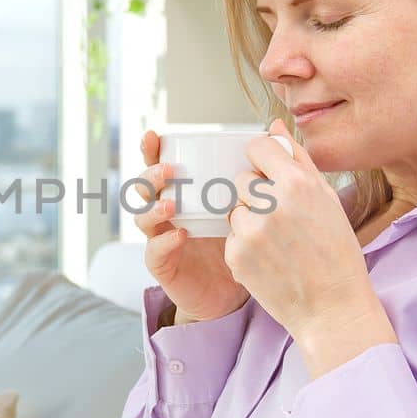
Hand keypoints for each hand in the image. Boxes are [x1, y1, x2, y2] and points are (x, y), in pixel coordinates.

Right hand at [132, 129, 248, 323]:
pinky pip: (154, 252)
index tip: (155, 135)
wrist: (237, 289)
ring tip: (171, 204)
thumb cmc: (243, 239)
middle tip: (169, 171)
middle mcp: (167, 213)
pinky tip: (181, 235)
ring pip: (142, 219)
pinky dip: (164, 242)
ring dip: (153, 208)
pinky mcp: (164, 265)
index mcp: (183, 193)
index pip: (160, 166)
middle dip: (150, 176)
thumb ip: (262, 165)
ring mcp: (161, 238)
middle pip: (144, 189)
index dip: (152, 150)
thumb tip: (275, 127)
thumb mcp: (251, 201)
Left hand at [223, 120, 393, 360]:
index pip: (258, 148)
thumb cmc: (336, 253)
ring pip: (235, 209)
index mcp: (296, 183)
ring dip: (250, 220)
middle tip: (282, 218)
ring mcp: (250, 231)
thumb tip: (275, 124)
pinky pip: (232, 237)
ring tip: (279, 243)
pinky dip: (245, 246)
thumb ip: (298, 159)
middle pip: (241, 179)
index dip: (263, 160)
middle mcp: (270, 203)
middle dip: (255, 194)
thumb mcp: (327, 200)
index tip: (271, 174)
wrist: (332, 308)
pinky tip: (271, 260)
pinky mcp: (235, 255)